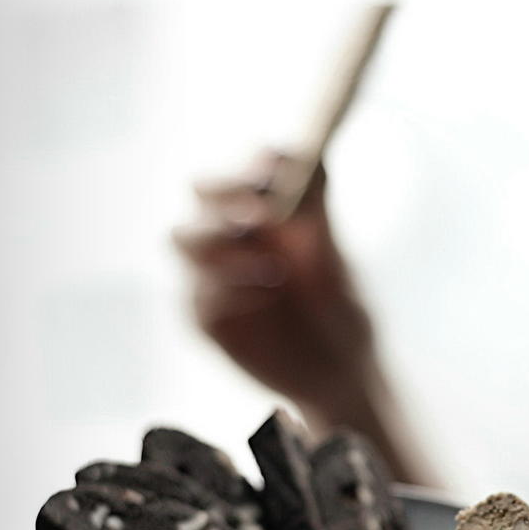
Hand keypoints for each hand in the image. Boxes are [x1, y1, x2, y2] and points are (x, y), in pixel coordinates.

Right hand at [173, 151, 376, 414]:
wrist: (339, 376)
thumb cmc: (344, 313)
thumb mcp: (336, 260)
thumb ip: (317, 211)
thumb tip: (309, 153)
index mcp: (269, 211)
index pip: (247, 168)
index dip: (252, 165)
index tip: (270, 176)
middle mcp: (235, 235)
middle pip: (202, 190)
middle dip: (223, 195)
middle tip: (258, 218)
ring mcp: (215, 274)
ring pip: (184, 238)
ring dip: (221, 246)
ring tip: (273, 271)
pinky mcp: (206, 316)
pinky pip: (196, 296)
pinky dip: (229, 293)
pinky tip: (265, 301)